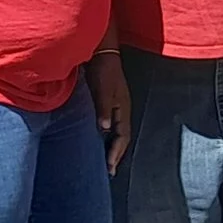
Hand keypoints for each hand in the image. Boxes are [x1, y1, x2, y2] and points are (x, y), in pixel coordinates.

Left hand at [88, 49, 132, 170]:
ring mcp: (116, 106)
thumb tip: (105, 129)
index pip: (122, 137)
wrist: (102, 51)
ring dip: (112, 147)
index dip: (116, 153)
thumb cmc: (103, 69)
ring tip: (106, 161)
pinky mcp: (108, 102)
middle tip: (110, 171)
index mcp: (123, 109)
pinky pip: (110, 125)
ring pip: (117, 132)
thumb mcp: (104, 89)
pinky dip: (107, 137)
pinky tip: (99, 140)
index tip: (109, 168)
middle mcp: (122, 110)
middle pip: (122, 137)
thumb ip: (104, 108)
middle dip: (116, 155)